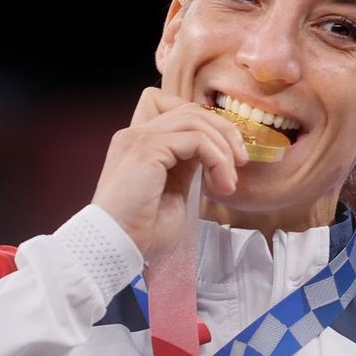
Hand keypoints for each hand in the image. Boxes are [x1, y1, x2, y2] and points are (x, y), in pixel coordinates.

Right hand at [91, 86, 248, 261]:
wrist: (115, 246)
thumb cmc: (142, 230)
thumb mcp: (174, 190)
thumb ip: (187, 166)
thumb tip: (211, 152)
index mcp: (139, 142)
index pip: (175, 108)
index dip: (206, 122)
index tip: (225, 152)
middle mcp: (135, 133)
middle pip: (191, 110)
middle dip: (224, 132)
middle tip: (240, 162)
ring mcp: (139, 138)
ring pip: (196, 120)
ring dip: (223, 148)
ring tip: (229, 181)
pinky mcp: (147, 149)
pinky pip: (197, 140)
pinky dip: (217, 160)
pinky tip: (220, 184)